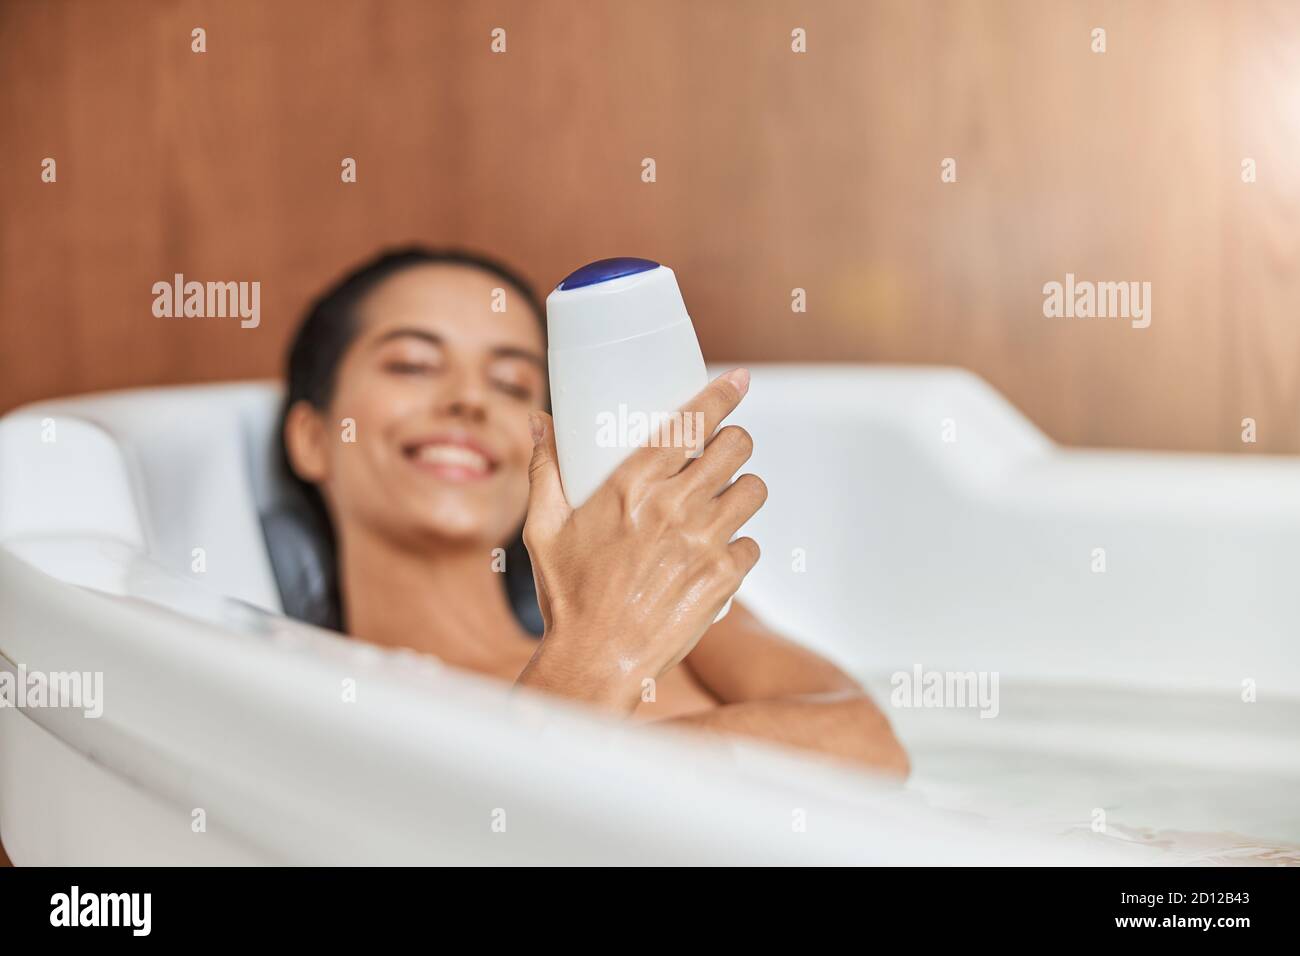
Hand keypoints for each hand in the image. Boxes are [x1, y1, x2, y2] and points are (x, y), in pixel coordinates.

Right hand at [516, 368, 765, 712]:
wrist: (595, 662)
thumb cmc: (567, 597)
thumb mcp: (543, 529)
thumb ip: (545, 470)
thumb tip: (539, 421)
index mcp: (630, 486)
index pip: (690, 422)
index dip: (722, 394)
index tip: (739, 379)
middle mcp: (673, 508)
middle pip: (736, 447)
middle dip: (734, 443)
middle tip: (722, 454)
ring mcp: (703, 543)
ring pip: (753, 491)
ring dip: (742, 491)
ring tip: (723, 503)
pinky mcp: (723, 579)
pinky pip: (752, 544)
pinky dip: (739, 547)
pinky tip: (714, 556)